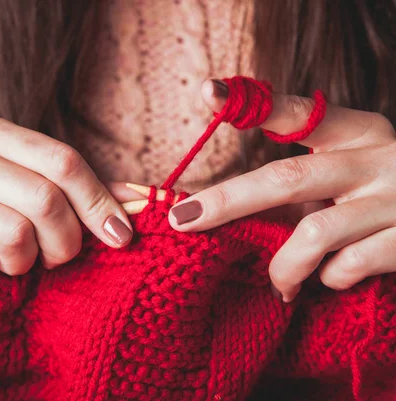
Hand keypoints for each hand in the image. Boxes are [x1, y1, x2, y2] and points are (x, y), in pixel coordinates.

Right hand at [0, 113, 132, 280]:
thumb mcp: (23, 185)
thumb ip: (77, 189)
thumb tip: (142, 199)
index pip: (63, 161)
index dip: (98, 202)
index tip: (121, 237)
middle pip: (44, 198)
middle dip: (65, 242)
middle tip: (59, 258)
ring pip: (13, 231)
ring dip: (25, 261)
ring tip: (12, 259)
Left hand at [169, 79, 395, 301]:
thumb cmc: (376, 196)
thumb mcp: (344, 174)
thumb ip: (297, 186)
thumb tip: (219, 210)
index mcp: (355, 132)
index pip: (298, 112)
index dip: (252, 104)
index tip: (209, 90)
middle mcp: (376, 158)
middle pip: (286, 178)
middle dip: (227, 202)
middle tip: (183, 219)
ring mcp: (395, 199)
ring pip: (314, 233)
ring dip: (284, 266)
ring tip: (278, 283)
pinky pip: (348, 267)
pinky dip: (329, 279)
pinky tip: (330, 279)